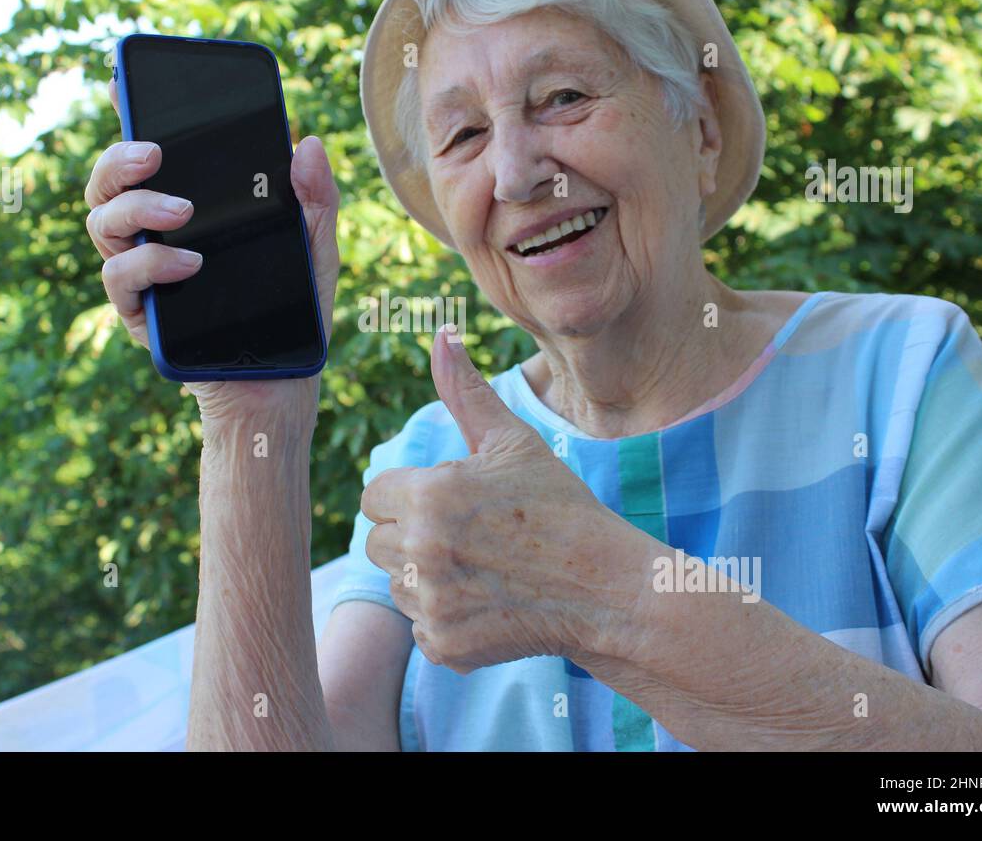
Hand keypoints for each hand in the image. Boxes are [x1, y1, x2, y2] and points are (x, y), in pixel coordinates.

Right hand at [84, 79, 339, 427]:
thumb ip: (314, 197)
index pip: (151, 156)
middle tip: (155, 152)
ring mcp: (142, 272)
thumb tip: (306, 143)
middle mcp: (155, 233)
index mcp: (192, 208)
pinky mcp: (139, 314)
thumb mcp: (316, 249)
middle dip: (120, 156)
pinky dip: (148, 263)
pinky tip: (186, 263)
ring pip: (101, 221)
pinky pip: (118, 278)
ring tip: (181, 211)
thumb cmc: (294, 312)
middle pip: (108, 181)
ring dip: (136, 206)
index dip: (130, 115)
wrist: (281, 385)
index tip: (123, 83)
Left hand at [360, 327, 636, 672]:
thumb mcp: (514, 444)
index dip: (410, 498)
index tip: (451, 505)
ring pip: (397, 586)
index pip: (375, 496)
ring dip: (427, 580)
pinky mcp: (443, 646)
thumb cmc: (559, 507)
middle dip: (414, 538)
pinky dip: (447, 621)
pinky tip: (489, 604)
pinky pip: (420, 629)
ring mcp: (431, 603)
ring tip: (484, 570)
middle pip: (379, 542)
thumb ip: (465, 393)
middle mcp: (422, 549)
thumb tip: (440, 334)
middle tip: (472, 539)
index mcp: (430, 494)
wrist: (606, 590)